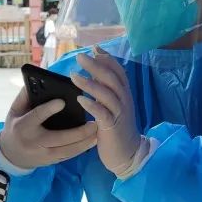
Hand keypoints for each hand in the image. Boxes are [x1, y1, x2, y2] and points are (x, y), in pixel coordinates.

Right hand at [0, 87, 98, 169]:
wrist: (11, 155)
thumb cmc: (15, 126)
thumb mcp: (14, 110)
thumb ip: (25, 96)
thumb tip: (39, 80)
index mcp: (23, 127)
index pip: (37, 116)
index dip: (49, 109)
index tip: (62, 101)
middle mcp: (34, 143)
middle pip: (59, 138)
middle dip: (78, 132)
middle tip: (94, 122)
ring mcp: (44, 155)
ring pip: (68, 150)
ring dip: (85, 141)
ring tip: (98, 130)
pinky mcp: (51, 161)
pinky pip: (69, 155)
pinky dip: (82, 148)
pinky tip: (93, 140)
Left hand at [72, 48, 140, 176]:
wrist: (127, 153)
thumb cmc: (116, 128)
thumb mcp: (112, 106)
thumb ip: (105, 90)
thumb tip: (93, 73)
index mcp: (124, 94)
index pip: (118, 71)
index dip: (107, 59)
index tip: (94, 48)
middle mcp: (124, 100)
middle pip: (111, 79)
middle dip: (96, 66)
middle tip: (80, 57)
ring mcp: (119, 113)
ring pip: (107, 94)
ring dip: (90, 84)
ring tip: (73, 76)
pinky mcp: (112, 126)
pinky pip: (102, 113)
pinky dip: (92, 105)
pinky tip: (80, 99)